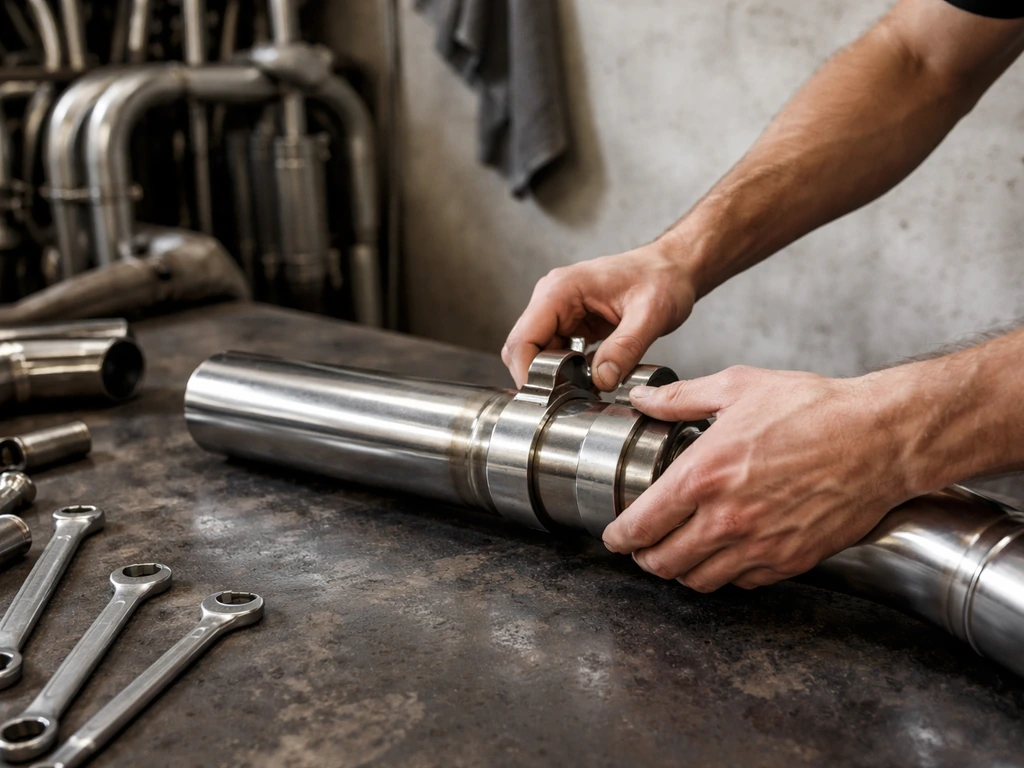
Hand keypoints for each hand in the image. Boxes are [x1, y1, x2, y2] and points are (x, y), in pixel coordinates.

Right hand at [501, 242, 695, 389]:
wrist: (673, 268)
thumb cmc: (662, 278)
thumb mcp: (651, 314)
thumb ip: (626, 347)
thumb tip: (602, 380)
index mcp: (560, 290)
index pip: (523, 339)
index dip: (527, 373)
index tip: (546, 400)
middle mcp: (552, 298)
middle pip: (523, 349)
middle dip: (539, 378)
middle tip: (566, 401)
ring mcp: (559, 311)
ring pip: (537, 354)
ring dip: (554, 377)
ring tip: (581, 393)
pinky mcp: (571, 323)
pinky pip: (556, 354)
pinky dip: (566, 372)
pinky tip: (588, 383)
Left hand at [602, 365, 916, 590]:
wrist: (878, 438)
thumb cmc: (813, 409)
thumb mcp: (738, 387)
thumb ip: (681, 398)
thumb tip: (645, 402)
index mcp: (704, 475)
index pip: (642, 524)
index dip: (619, 538)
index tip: (615, 537)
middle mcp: (726, 518)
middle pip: (664, 563)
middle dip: (644, 559)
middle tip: (642, 548)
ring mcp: (759, 545)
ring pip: (699, 581)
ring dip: (681, 572)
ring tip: (678, 554)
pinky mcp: (790, 560)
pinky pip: (743, 583)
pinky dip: (726, 576)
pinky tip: (724, 555)